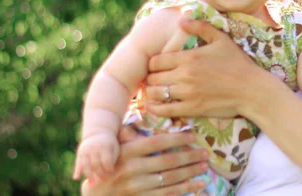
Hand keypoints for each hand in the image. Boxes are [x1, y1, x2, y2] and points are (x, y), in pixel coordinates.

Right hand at [73, 133, 119, 184]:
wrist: (99, 131)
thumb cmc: (110, 144)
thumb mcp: (114, 148)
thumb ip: (113, 159)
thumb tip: (110, 173)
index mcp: (105, 146)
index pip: (106, 161)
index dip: (109, 169)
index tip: (110, 174)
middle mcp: (94, 148)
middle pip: (96, 164)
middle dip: (99, 174)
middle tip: (103, 182)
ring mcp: (86, 150)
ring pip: (86, 165)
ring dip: (89, 175)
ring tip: (92, 184)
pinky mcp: (80, 152)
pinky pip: (78, 162)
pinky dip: (76, 170)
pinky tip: (76, 178)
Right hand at [80, 126, 208, 195]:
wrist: (96, 195)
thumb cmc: (108, 166)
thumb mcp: (113, 148)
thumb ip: (128, 133)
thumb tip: (146, 113)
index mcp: (126, 152)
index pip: (156, 142)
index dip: (176, 138)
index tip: (192, 135)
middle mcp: (131, 169)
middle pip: (168, 161)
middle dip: (190, 156)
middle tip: (205, 152)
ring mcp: (137, 187)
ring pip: (171, 178)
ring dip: (191, 172)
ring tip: (205, 166)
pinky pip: (168, 194)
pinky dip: (186, 189)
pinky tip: (200, 185)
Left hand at [144, 17, 271, 118]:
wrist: (251, 89)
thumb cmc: (237, 63)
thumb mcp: (221, 39)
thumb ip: (200, 27)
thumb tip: (182, 19)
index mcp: (189, 57)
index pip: (156, 61)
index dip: (153, 64)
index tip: (157, 66)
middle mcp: (184, 75)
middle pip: (152, 77)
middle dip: (151, 78)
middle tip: (155, 80)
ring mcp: (187, 93)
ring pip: (155, 93)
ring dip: (152, 92)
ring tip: (155, 92)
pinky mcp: (192, 109)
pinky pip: (165, 110)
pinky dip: (156, 108)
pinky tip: (155, 106)